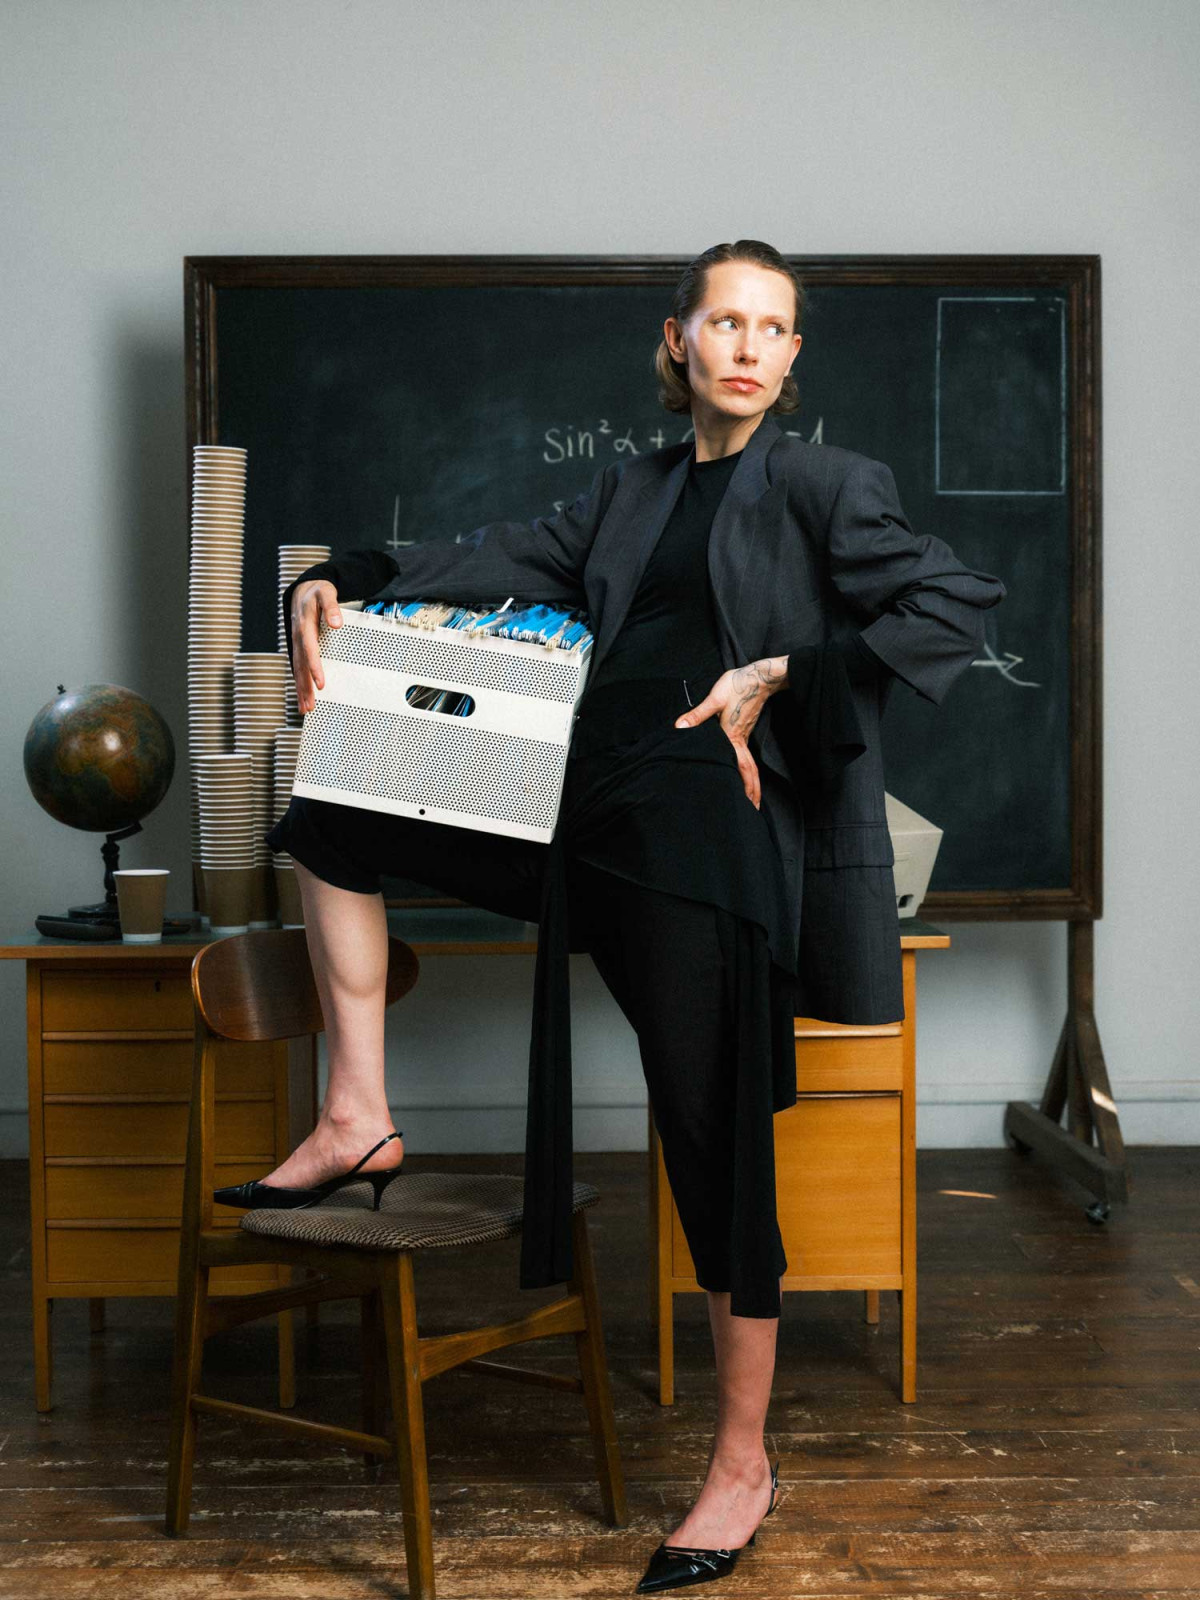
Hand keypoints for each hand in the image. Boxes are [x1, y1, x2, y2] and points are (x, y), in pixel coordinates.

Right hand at [291, 579, 341, 713]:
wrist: (303, 590)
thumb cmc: (317, 592)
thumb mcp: (326, 594)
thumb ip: (331, 607)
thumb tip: (337, 623)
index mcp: (305, 626)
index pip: (310, 651)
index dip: (315, 668)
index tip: (320, 684)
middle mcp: (299, 638)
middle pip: (301, 666)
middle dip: (306, 687)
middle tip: (311, 706)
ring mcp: (297, 644)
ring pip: (298, 670)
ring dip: (301, 690)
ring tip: (306, 708)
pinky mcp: (299, 649)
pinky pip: (298, 668)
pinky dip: (300, 684)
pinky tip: (303, 697)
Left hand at [673, 661, 782, 809]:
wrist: (757, 676)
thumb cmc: (736, 686)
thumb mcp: (714, 699)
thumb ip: (696, 715)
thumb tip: (679, 727)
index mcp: (732, 737)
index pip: (740, 769)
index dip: (744, 787)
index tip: (746, 805)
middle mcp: (741, 741)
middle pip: (750, 773)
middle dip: (753, 792)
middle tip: (754, 810)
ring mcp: (744, 736)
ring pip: (751, 766)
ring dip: (752, 783)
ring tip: (753, 798)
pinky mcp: (744, 731)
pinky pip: (748, 758)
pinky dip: (749, 771)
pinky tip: (743, 774)